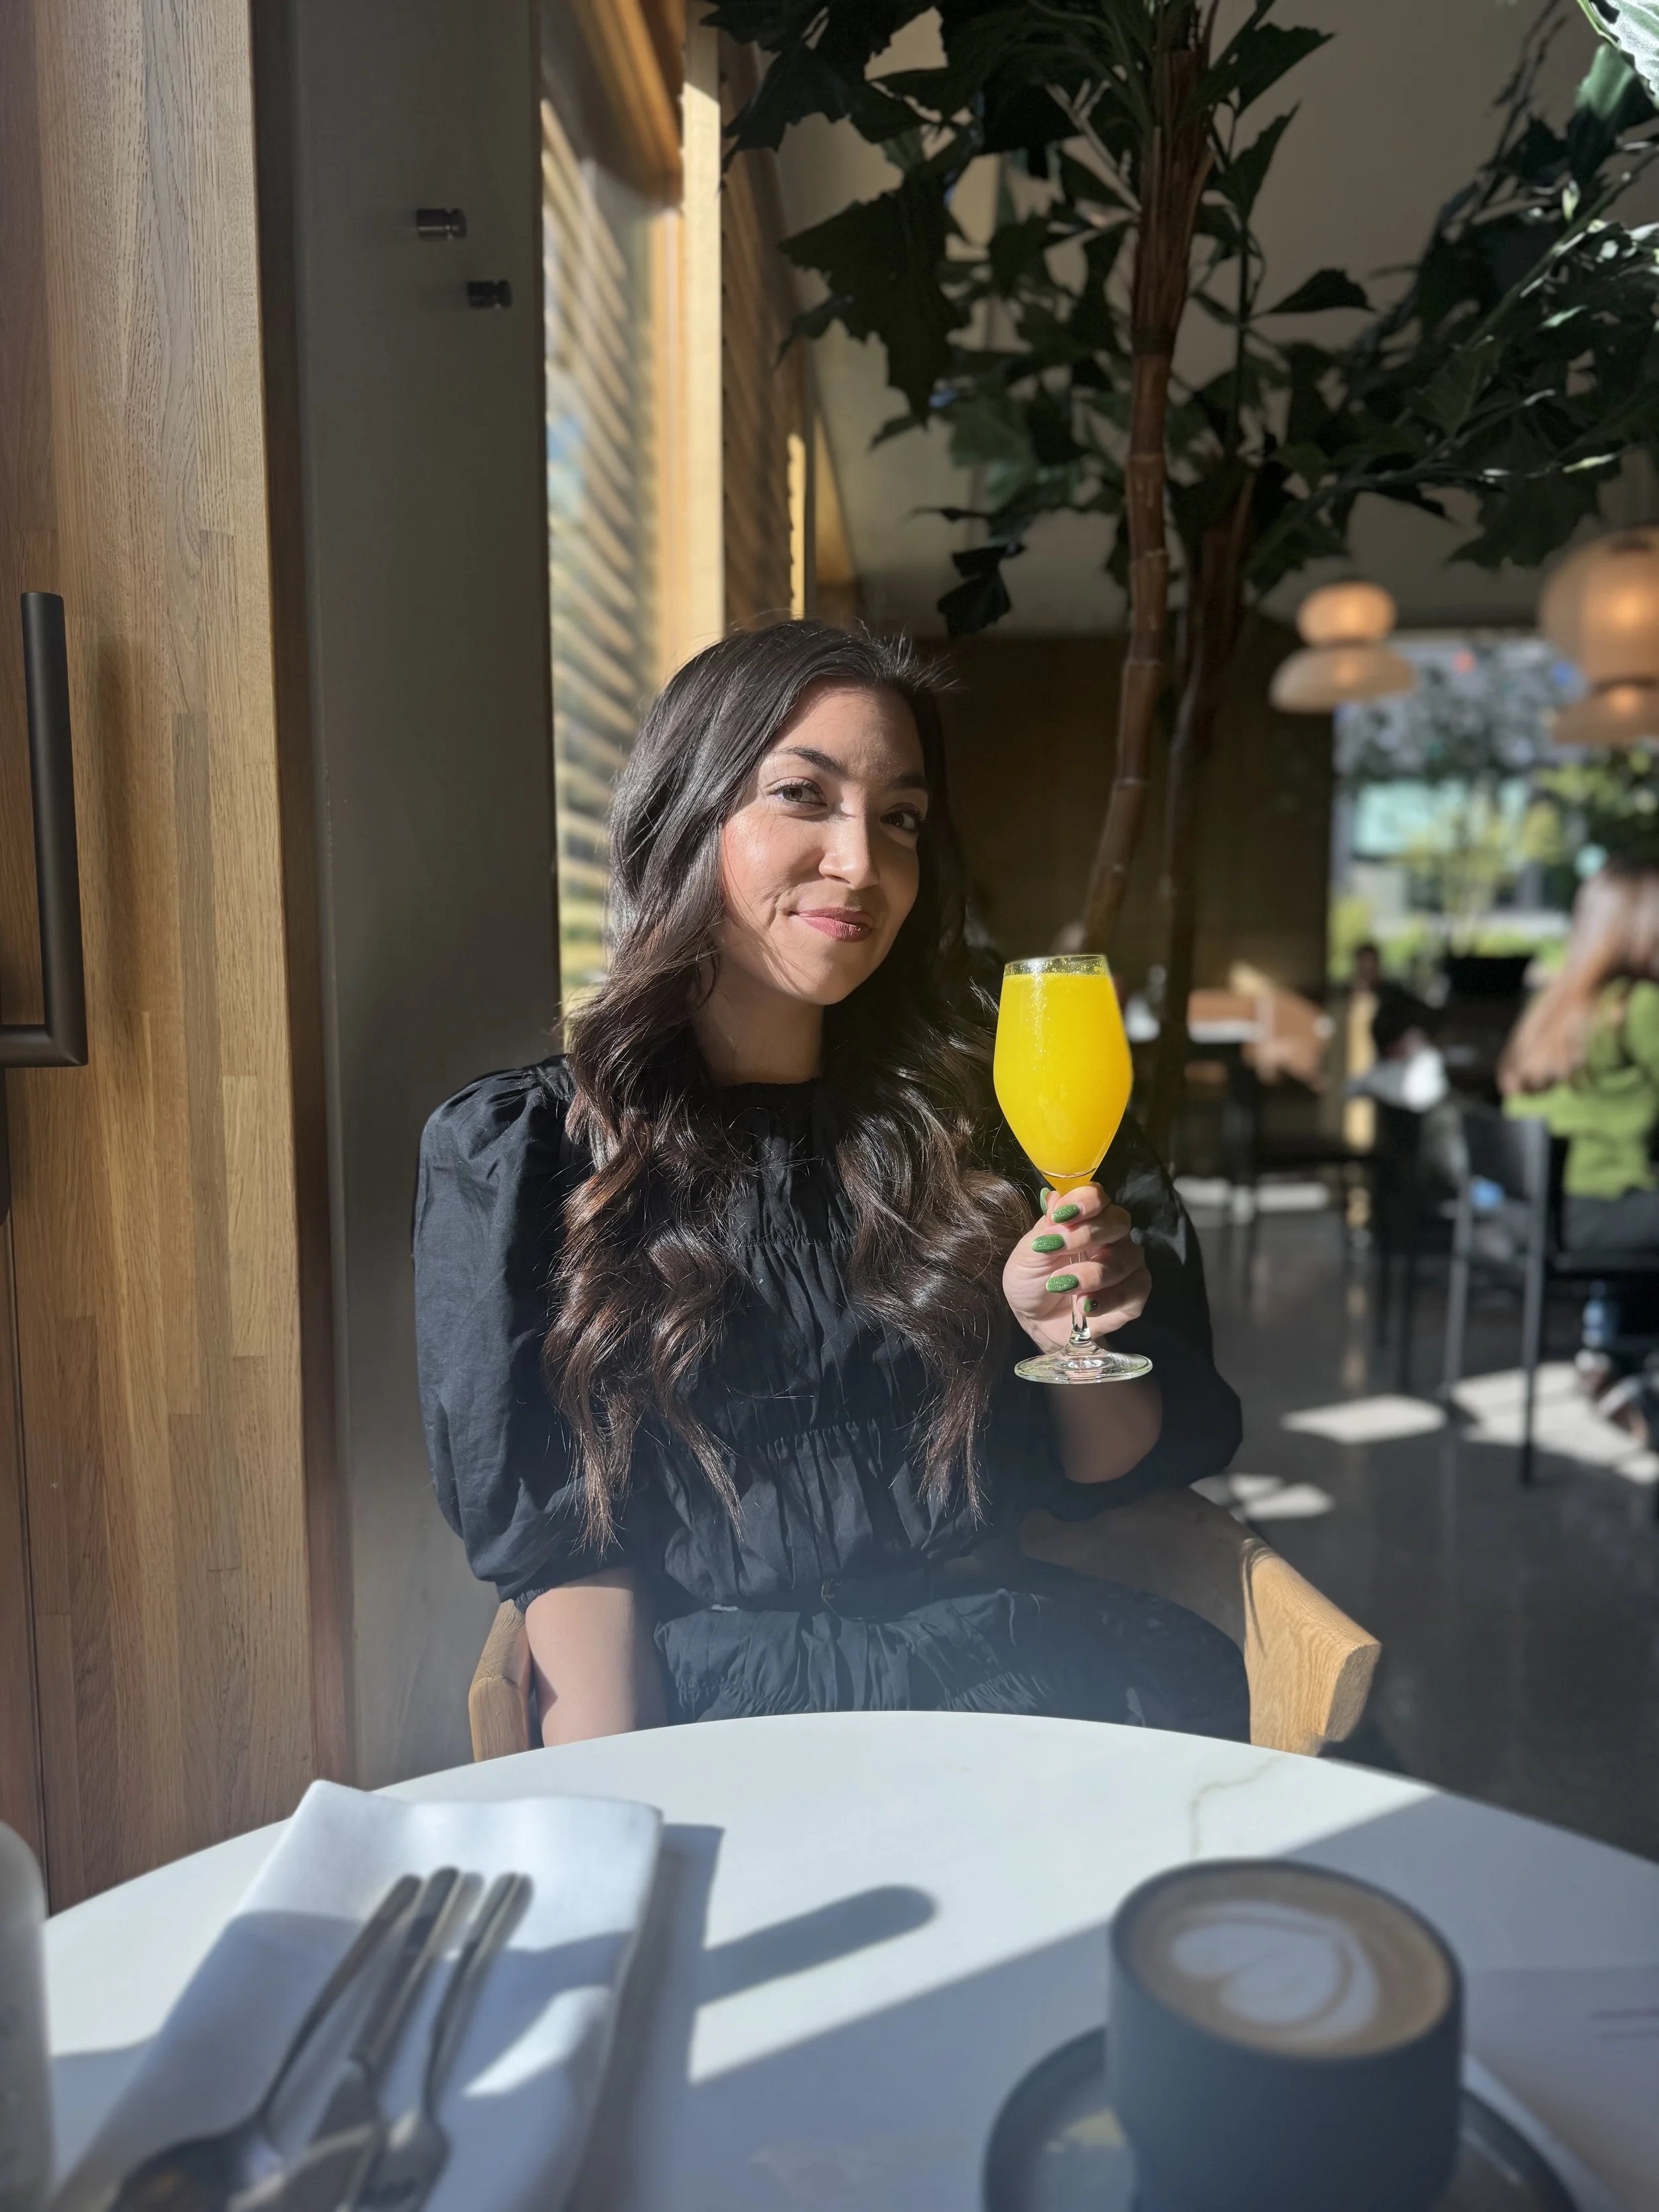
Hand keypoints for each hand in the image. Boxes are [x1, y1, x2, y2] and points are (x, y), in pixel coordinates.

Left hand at [1002, 1183, 1150, 1354]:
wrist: (1035, 1321)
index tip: (1060, 1215)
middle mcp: (1113, 1237)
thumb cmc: (1032, 1280)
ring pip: (1125, 1258)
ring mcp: (1127, 1266)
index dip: (1084, 1201)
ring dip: (1091, 1273)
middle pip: (1118, 1221)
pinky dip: (1107, 1299)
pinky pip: (1134, 1290)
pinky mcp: (1133, 1297)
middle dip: (1086, 1235)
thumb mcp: (1029, 1254)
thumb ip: (1046, 1227)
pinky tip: (1083, 1306)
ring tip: (1060, 1285)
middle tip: (1054, 1248)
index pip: (1098, 1196)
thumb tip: (1056, 1197)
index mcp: (1087, 1219)